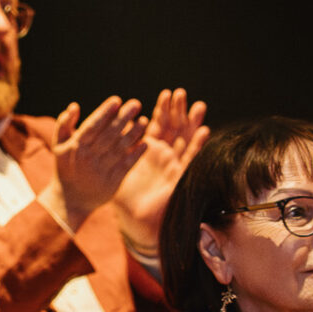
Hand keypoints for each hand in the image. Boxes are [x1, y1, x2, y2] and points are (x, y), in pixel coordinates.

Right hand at [46, 98, 147, 227]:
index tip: (116, 100)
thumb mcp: (58, 146)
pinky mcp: (112, 182)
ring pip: (120, 148)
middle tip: (136, 104)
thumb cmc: (65, 168)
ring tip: (144, 120)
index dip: (104, 112)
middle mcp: (89, 158)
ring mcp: (101, 170)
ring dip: (134, 133)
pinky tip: (146, 142)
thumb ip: (64, 124)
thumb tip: (74, 106)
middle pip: (109, 134)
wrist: (70, 200)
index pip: (92, 126)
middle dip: (123, 118)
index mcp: (76, 147)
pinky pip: (127, 165)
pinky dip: (136, 154)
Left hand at [113, 88, 208, 252]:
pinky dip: (197, 145)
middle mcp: (163, 154)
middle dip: (178, 111)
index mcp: (148, 149)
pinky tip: (203, 131)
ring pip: (186, 139)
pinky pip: (191, 158)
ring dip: (192, 123)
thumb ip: (111, 147)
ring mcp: (174, 163)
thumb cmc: (124, 194)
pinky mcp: (180, 175)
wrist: (136, 218)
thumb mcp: (114, 165)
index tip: (166, 94)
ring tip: (198, 106)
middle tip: (180, 93)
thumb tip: (109, 129)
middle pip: (174, 128)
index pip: (158, 124)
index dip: (163, 109)